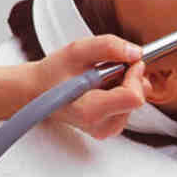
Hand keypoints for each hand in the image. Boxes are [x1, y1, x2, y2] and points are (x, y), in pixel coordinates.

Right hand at [32, 34, 151, 138]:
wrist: (39, 92)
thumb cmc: (53, 74)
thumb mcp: (76, 51)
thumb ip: (107, 47)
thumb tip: (135, 52)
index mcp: (90, 111)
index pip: (133, 97)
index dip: (136, 75)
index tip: (129, 61)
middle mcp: (102, 126)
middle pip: (137, 99)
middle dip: (130, 77)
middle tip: (110, 66)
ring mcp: (107, 129)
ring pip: (136, 101)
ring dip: (126, 83)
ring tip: (101, 77)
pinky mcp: (112, 127)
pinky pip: (131, 105)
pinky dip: (123, 91)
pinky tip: (104, 86)